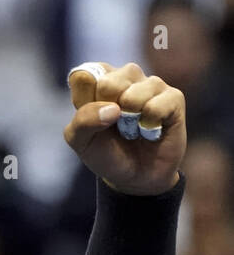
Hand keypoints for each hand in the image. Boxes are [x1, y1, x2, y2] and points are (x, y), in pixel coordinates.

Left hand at [64, 61, 185, 195]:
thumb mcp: (81, 141)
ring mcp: (151, 85)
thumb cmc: (107, 153)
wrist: (135, 178)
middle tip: (114, 127)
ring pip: (133, 94)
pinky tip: (150, 130)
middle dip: (107, 113)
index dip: (83, 103)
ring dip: (129, 122)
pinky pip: (156, 106)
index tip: (91, 120)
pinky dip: (149, 126)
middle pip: (108, 82)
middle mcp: (125, 77)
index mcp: (98, 80)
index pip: (82, 76)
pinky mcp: (173, 97)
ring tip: (133, 130)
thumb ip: (82, 120)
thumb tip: (114, 109)